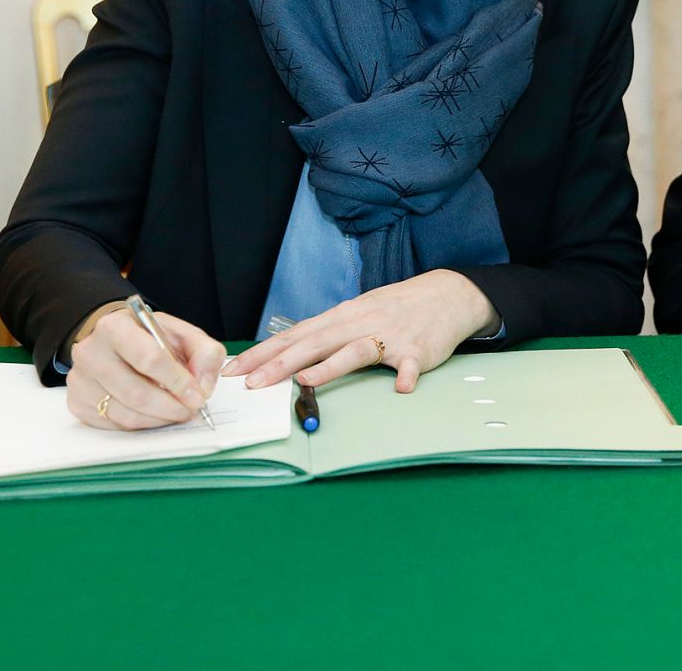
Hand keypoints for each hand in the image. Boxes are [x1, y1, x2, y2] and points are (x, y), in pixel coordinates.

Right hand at [67, 306, 224, 429]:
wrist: (112, 339)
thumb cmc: (148, 337)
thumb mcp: (181, 333)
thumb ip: (204, 353)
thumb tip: (204, 386)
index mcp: (115, 327)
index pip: (150, 358)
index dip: (178, 382)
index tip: (198, 396)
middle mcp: (91, 352)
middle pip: (136, 393)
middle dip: (171, 407)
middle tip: (191, 410)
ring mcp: (80, 380)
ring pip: (126, 414)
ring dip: (159, 419)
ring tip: (176, 412)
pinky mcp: (77, 402)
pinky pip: (114, 424)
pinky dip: (141, 424)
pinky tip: (153, 413)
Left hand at [223, 269, 500, 393]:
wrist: (446, 294)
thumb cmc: (396, 309)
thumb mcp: (356, 314)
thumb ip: (326, 335)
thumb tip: (286, 356)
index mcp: (342, 317)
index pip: (295, 335)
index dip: (263, 352)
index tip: (234, 369)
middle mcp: (360, 323)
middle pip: (315, 343)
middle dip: (280, 363)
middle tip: (252, 383)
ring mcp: (390, 336)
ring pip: (355, 350)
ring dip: (330, 366)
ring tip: (305, 381)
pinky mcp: (417, 350)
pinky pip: (411, 364)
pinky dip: (406, 374)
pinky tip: (401, 386)